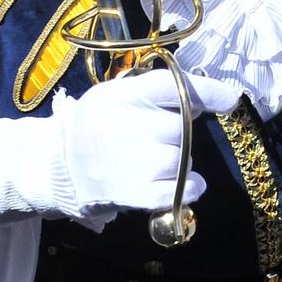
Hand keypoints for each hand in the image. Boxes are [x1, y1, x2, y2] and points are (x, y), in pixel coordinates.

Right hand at [0, 68, 241, 223]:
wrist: (51, 168)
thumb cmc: (95, 127)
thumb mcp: (114, 98)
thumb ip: (154, 94)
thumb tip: (206, 100)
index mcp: (114, 97)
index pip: (166, 87)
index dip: (203, 91)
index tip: (230, 99)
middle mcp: (116, 127)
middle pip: (177, 127)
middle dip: (181, 131)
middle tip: (166, 135)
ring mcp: (119, 163)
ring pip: (178, 159)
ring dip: (182, 160)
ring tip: (163, 160)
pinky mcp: (123, 194)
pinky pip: (172, 192)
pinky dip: (189, 188)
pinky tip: (191, 185)